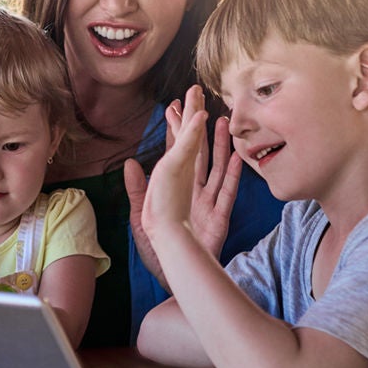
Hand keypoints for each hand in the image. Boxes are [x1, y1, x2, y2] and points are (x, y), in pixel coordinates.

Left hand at [126, 87, 241, 282]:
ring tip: (221, 119)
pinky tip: (238, 155)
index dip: (178, 128)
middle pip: (198, 150)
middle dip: (198, 123)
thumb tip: (130, 164)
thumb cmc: (158, 248)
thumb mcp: (141, 216)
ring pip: (216, 165)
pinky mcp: (219, 216)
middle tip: (199, 95)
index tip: (177, 104)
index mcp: (174, 188)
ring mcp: (208, 202)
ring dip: (219, 143)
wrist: (175, 273)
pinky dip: (233, 173)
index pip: (176, 151)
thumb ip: (137, 189)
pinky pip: (227, 191)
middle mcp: (193, 190)